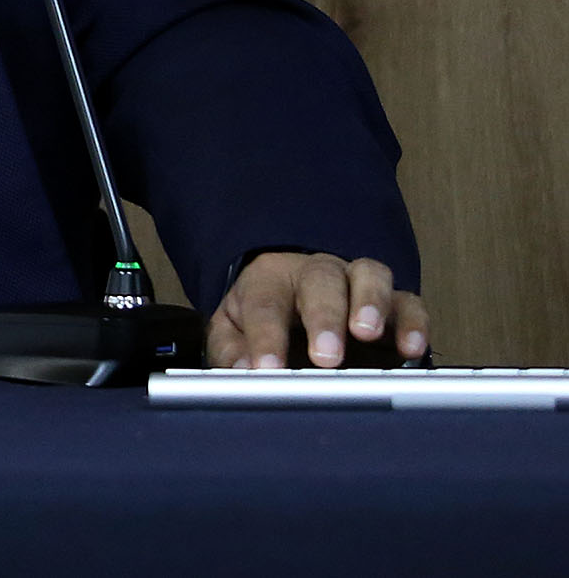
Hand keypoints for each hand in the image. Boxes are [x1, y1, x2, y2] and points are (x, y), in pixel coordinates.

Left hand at [206, 251, 428, 369]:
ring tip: (367, 335)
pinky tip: (411, 349)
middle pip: (320, 281)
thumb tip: (241, 369)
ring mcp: (358, 284)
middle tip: (324, 356)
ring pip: (369, 276)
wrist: (297, 300)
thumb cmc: (267, 317)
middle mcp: (316, 275)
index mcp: (270, 280)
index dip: (266, 338)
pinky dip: (413, 323)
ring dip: (370, 304)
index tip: (267, 370)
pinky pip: (409, 303)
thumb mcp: (235, 331)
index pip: (264, 304)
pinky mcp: (395, 303)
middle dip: (323, 317)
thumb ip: (232, 350)